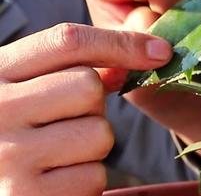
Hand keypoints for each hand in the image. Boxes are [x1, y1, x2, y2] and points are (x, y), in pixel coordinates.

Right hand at [0, 23, 172, 195]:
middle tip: (66, 124)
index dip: (121, 43)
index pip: (68, 42)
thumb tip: (147, 55)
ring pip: (99, 134)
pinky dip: (85, 181)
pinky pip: (93, 176)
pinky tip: (55, 181)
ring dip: (92, 148)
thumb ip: (77, 69)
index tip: (161, 52)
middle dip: (94, 106)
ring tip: (57, 155)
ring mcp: (8, 155)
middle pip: (89, 87)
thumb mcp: (31, 90)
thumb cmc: (17, 133)